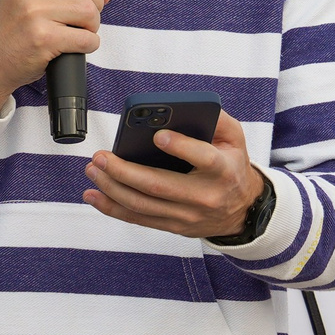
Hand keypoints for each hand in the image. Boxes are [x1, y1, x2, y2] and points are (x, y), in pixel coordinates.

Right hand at [0, 0, 107, 115]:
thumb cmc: (15, 26)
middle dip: (94, 3)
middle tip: (82, 16)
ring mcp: (34, 12)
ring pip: (89, 11)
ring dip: (92, 25)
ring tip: (77, 30)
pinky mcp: (44, 38)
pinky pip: (87, 38)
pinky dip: (89, 44)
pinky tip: (75, 46)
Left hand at [84, 112, 266, 241]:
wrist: (242, 211)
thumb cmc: (232, 167)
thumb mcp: (235, 139)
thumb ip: (216, 120)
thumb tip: (185, 107)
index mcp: (223, 170)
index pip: (204, 158)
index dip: (181, 147)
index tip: (158, 135)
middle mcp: (204, 196)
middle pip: (160, 186)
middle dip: (125, 172)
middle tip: (101, 157)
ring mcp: (187, 215)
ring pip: (143, 205)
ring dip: (112, 188)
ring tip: (93, 170)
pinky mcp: (173, 226)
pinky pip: (138, 219)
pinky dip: (113, 208)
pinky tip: (94, 195)